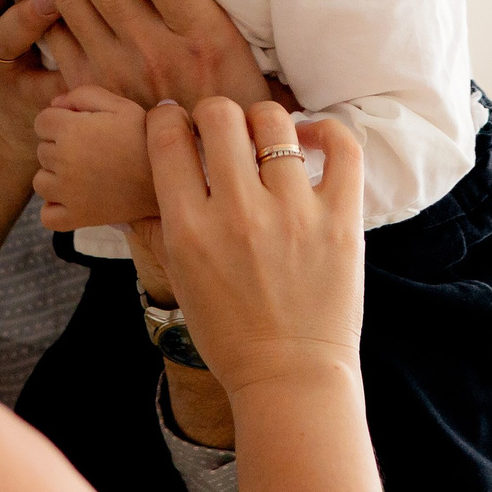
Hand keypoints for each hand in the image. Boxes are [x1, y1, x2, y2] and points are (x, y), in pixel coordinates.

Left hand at [33, 86, 158, 230]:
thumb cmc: (147, 136)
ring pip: (40, 182)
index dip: (61, 121)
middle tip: (92, 151)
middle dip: (60, 147)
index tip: (82, 127)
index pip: (42, 121)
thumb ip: (84, 95)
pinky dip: (56, 208)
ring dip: (55, 177)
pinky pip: (47, 216)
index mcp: (70, 130)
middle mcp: (63, 162)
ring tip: (83, 175)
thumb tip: (55, 104)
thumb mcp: (122, 105)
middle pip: (42, 151)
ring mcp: (68, 193)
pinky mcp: (77, 217)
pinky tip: (75, 198)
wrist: (171, 177)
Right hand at [138, 100, 362, 398]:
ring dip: (262, 121)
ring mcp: (292, 214)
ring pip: (274, 122)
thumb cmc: (230, 334)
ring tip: (264, 137)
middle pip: (219, 116)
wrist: (290, 378)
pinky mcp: (339, 220)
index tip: (175, 122)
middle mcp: (237, 213)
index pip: (168, 139)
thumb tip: (149, 179)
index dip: (167, 119)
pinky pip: (341, 147)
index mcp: (189, 229)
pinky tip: (311, 139)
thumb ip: (164, 224)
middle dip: (213, 113)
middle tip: (219, 130)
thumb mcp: (179, 278)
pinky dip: (326, 131)